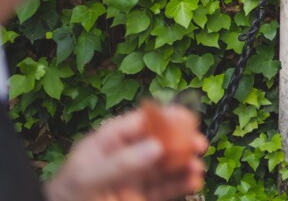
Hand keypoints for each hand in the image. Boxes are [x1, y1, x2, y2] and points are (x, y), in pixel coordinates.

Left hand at [46, 109, 205, 200]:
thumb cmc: (66, 197)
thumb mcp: (87, 178)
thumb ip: (121, 163)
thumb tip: (157, 146)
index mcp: (109, 142)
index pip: (141, 121)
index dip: (165, 117)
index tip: (187, 118)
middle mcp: (126, 157)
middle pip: (160, 142)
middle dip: (182, 141)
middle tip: (199, 144)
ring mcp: (135, 178)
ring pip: (166, 166)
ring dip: (185, 164)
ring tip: (197, 168)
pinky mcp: (141, 197)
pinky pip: (166, 188)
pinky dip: (182, 184)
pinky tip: (193, 182)